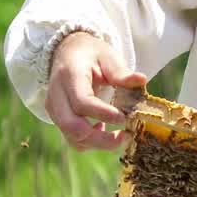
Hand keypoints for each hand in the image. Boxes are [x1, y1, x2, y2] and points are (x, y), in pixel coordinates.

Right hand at [46, 32, 144, 150]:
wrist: (68, 53)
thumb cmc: (91, 55)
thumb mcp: (107, 56)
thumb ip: (121, 71)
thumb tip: (142, 79)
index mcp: (69, 76)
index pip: (82, 102)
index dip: (103, 114)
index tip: (125, 118)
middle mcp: (56, 95)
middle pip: (71, 126)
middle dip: (100, 138)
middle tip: (126, 135)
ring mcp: (54, 109)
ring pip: (72, 137)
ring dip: (98, 143)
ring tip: (121, 135)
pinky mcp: (58, 118)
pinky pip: (73, 138)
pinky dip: (91, 141)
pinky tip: (105, 130)